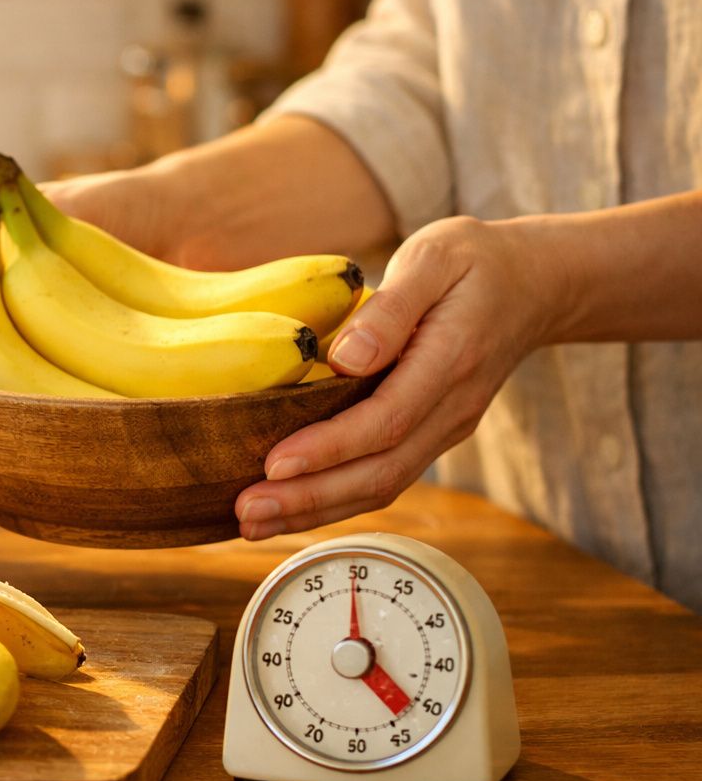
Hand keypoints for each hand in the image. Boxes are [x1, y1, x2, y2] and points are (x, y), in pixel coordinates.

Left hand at [234, 214, 565, 538]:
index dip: (329, 448)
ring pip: (381, 485)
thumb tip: (345, 358)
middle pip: (380, 471)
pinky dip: (334, 498)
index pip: (386, 421)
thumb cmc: (474, 262)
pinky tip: (288, 507)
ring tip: (252, 522)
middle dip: (309, 498)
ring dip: (315, 510)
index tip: (275, 464)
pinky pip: (383, 476)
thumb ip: (392, 308)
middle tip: (246, 513)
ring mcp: (445, 428)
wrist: (534, 284)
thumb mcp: (435, 258)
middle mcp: (452, 408)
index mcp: (452, 360)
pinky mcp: (432, 434)